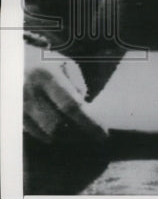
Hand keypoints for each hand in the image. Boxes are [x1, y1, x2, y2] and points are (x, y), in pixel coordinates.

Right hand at [23, 44, 109, 193]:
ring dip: (65, 136)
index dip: (88, 122)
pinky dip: (50, 135)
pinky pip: (34, 133)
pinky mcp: (14, 114)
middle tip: (91, 133)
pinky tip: (61, 130)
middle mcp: (30, 91)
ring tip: (78, 131)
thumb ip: (77, 83)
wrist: (14, 61)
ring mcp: (19, 105)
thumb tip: (85, 107)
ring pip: (45, 132)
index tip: (102, 134)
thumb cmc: (46, 63)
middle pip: (57, 124)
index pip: (71, 106)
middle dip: (77, 133)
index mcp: (47, 75)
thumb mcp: (66, 64)